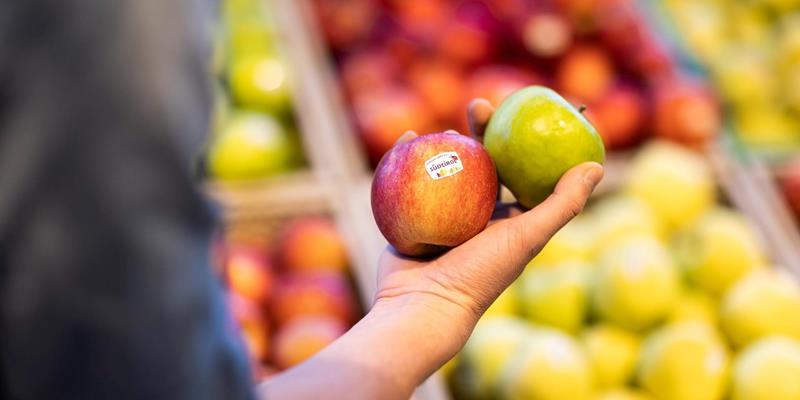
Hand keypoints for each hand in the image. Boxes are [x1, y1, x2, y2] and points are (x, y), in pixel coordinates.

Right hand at [373, 98, 603, 348]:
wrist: (423, 306)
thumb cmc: (480, 275)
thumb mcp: (527, 237)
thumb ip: (563, 204)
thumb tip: (597, 165)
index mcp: (505, 219)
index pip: (518, 168)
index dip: (521, 139)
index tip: (520, 110)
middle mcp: (475, 215)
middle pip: (481, 162)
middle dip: (481, 130)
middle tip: (477, 104)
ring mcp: (440, 216)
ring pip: (444, 168)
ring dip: (445, 141)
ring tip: (442, 127)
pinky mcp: (409, 217)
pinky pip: (408, 179)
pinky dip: (406, 157)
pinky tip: (406, 136)